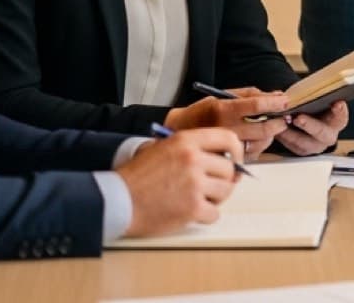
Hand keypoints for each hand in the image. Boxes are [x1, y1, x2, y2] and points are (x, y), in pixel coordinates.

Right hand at [118, 127, 241, 237]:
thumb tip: (224, 158)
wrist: (117, 200)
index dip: (236, 152)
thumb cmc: (138, 177)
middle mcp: (193, 159)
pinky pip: (215, 213)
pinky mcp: (192, 208)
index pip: (228, 139)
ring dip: (215, 198)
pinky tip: (190, 212)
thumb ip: (191, 148)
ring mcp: (194, 184)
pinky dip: (205, 215)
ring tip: (197, 199)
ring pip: (225, 191)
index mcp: (186, 141)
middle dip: (223, 180)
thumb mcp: (163, 148)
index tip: (234, 161)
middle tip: (210, 187)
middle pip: (230, 170)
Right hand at [164, 89, 294, 156]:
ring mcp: (224, 148)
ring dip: (271, 135)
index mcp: (222, 110)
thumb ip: (248, 95)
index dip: (274, 102)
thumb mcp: (219, 97)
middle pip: (263, 128)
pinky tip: (258, 139)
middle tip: (284, 118)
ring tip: (271, 127)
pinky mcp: (227, 160)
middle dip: (279, 122)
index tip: (285, 100)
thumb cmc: (198, 114)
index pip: (256, 105)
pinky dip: (260, 146)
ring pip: (260, 144)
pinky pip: (252, 156)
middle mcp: (224, 130)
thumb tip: (276, 95)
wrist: (175, 135)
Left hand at [272, 100, 348, 155]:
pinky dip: (282, 136)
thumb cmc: (315, 108)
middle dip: (309, 125)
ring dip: (290, 132)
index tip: (337, 104)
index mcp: (337, 121)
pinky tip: (276, 127)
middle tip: (298, 118)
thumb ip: (314, 95)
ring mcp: (315, 145)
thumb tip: (296, 91)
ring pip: (303, 143)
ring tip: (282, 121)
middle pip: (321, 132)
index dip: (340, 110)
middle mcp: (328, 135)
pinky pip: (290, 145)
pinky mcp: (301, 150)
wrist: (309, 120)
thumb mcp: (318, 100)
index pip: (341, 116)